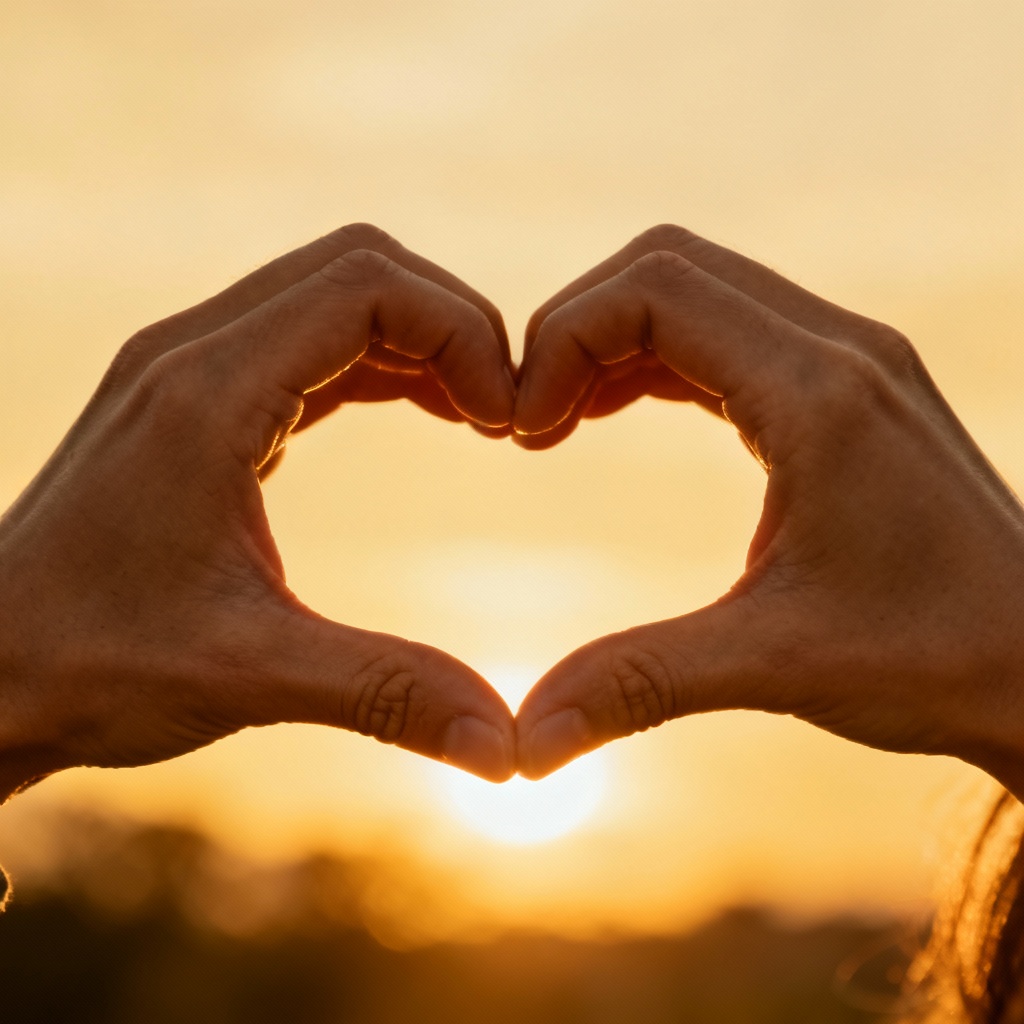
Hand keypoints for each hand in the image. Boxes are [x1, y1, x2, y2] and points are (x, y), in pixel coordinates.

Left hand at [0, 223, 516, 799]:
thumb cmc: (88, 667)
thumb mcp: (250, 678)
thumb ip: (388, 695)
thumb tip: (505, 748)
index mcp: (206, 394)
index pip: (366, 287)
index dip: (462, 333)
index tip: (509, 422)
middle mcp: (193, 354)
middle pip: (359, 267)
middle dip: (452, 324)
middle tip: (506, 414)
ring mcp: (190, 369)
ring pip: (335, 294)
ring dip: (420, 340)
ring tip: (483, 418)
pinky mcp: (197, 399)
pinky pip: (311, 342)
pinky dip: (382, 363)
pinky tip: (428, 415)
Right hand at [513, 225, 1023, 798]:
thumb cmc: (937, 661)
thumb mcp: (773, 668)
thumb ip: (636, 686)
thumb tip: (522, 744)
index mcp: (819, 395)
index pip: (654, 292)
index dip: (562, 341)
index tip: (521, 432)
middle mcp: (838, 350)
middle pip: (666, 267)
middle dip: (576, 329)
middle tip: (528, 423)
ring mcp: (848, 361)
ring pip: (696, 291)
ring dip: (613, 342)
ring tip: (556, 423)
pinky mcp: (845, 387)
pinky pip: (726, 332)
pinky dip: (655, 360)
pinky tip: (613, 414)